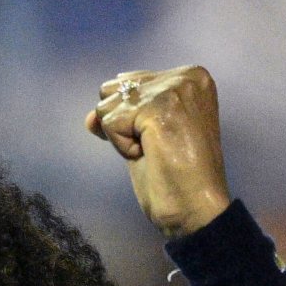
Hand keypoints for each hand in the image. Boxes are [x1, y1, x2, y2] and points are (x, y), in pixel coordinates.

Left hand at [86, 66, 233, 236]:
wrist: (196, 209)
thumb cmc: (176, 178)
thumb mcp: (147, 135)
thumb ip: (124, 115)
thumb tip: (90, 117)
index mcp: (191, 77)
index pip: (129, 83)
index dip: (129, 118)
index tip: (159, 139)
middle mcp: (186, 76)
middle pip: (114, 90)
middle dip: (123, 124)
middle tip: (155, 147)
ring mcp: (173, 89)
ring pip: (108, 106)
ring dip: (122, 137)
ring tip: (154, 151)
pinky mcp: (158, 108)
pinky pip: (110, 123)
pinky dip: (122, 147)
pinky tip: (150, 155)